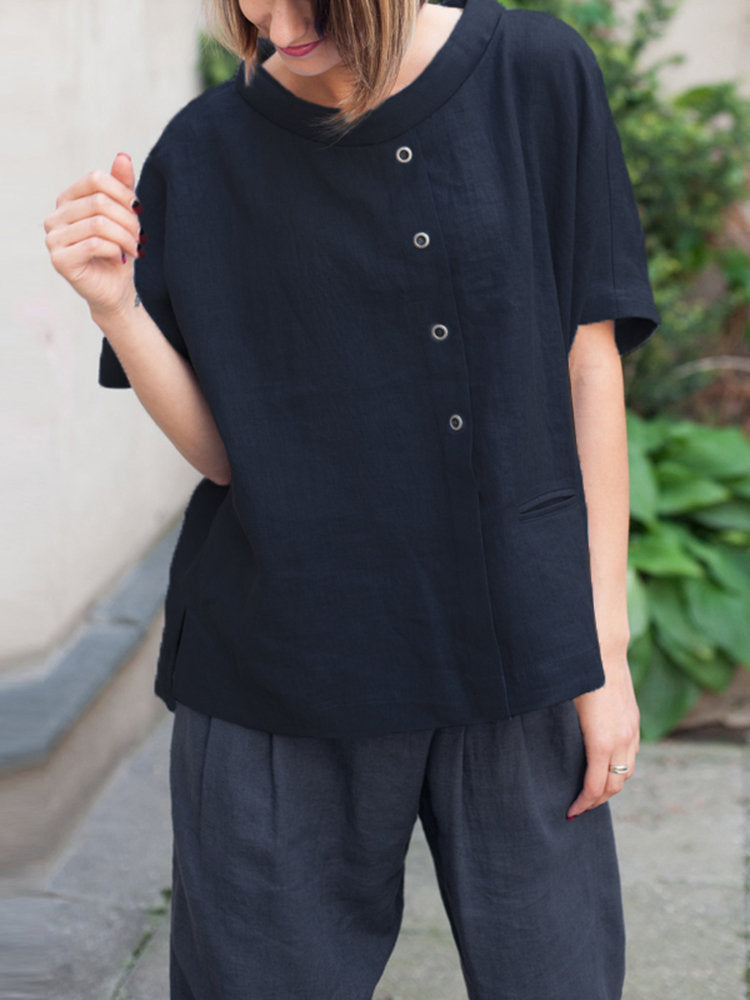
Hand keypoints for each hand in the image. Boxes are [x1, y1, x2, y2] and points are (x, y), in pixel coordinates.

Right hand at [44, 153, 140, 317]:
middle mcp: (55, 216)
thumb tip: (123, 156)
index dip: (123, 194)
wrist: (116, 289)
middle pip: (99, 202)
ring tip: (134, 248)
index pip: (96, 179)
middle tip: (139, 237)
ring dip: (125, 237)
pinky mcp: (59, 260)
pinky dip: (115, 250)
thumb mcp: (124, 215)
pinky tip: (120, 258)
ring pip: (99, 224)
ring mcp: (53, 238)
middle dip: (127, 219)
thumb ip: (122, 187)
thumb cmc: (119, 250)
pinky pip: (94, 244)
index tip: (138, 211)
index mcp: (68, 200)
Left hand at [567, 653, 639, 818]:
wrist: (604, 651)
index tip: (570, 812)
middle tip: (580, 808)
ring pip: (627, 772)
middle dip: (597, 801)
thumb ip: (565, 737)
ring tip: (593, 792)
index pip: (596, 786)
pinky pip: (632, 755)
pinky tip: (607, 766)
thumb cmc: (578, 679)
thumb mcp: (565, 710)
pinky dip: (620, 768)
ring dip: (611, 786)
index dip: (583, 803)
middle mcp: (622, 740)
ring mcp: (632, 731)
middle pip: (614, 785)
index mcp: (602, 742)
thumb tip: (550, 758)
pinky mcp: (635, 721)